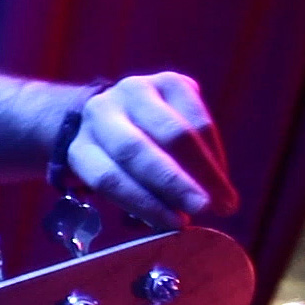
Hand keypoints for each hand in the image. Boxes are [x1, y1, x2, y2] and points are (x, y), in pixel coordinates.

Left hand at [68, 72, 239, 228]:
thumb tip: (178, 222)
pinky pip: (198, 117)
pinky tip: (220, 175)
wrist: (121, 113)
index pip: (106, 177)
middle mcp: (100, 113)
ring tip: (224, 200)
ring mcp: (134, 91)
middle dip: (174, 183)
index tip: (175, 224)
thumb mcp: (115, 182)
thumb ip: (137, 199)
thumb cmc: (118, 163)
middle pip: (136, 151)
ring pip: (174, 132)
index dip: (142, 202)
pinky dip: (213, 152)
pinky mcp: (169, 80)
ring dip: (204, 170)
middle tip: (204, 208)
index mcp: (79, 146)